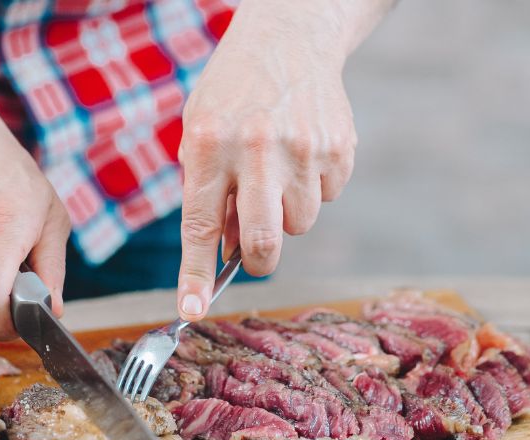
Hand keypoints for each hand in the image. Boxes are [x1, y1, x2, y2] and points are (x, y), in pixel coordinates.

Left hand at [176, 0, 361, 320]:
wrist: (290, 39)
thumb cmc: (234, 93)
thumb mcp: (201, 133)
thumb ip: (208, 193)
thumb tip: (226, 251)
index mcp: (211, 144)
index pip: (200, 225)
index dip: (195, 275)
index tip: (191, 311)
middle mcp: (257, 148)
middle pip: (262, 242)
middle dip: (256, 260)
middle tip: (252, 251)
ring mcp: (304, 149)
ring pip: (300, 225)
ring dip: (286, 214)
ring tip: (277, 172)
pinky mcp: (338, 150)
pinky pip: (327, 198)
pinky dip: (312, 188)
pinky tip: (301, 154)